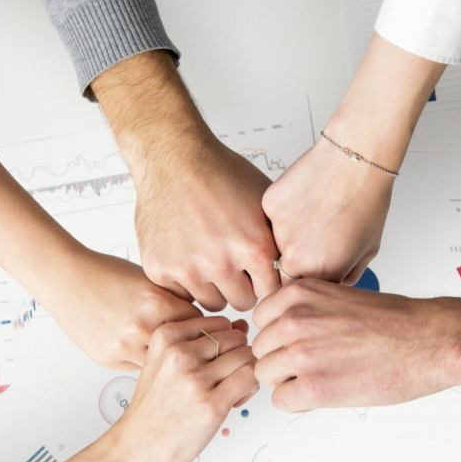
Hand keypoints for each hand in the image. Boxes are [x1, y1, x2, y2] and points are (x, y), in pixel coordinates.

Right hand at [42, 248, 201, 369]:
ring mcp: (124, 346)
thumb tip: (199, 319)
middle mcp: (142, 327)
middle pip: (184, 347)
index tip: (204, 328)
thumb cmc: (105, 273)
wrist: (66, 278)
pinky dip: (143, 359)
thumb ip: (174, 300)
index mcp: (157, 302)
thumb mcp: (149, 279)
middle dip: (188, 345)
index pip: (200, 324)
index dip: (203, 326)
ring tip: (164, 347)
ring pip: (162, 363)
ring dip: (166, 357)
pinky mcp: (109, 359)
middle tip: (189, 343)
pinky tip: (138, 346)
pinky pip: (139, 367)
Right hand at [91, 51, 280, 311]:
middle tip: (234, 265)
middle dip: (242, 287)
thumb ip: (279, 240)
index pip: (272, 292)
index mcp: (254, 246)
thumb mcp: (265, 203)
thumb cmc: (219, 174)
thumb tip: (300, 266)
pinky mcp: (160, 270)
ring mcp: (188, 268)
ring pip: (212, 302)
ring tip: (211, 258)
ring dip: (214, 287)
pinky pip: (182, 294)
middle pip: (243, 302)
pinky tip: (188, 255)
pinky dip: (185, 281)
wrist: (173, 158)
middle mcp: (221, 262)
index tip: (260, 273)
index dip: (267, 282)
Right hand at [106, 316, 258, 461]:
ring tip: (230, 392)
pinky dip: (249, 389)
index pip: (220, 322)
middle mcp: (179, 353)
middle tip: (226, 380)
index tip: (216, 363)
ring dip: (246, 374)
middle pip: (236, 338)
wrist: (137, 449)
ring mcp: (195, 378)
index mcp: (165, 336)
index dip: (226, 342)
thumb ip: (202, 342)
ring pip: (247, 357)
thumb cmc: (154, 409)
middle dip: (238, 357)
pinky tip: (233, 401)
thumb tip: (242, 326)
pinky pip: (250, 378)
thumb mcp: (166, 363)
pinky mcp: (211, 403)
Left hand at [252, 279, 459, 411]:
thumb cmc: (395, 322)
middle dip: (282, 360)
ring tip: (323, 377)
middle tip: (315, 364)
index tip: (298, 343)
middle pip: (260, 350)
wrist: (429, 341)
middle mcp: (294, 320)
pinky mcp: (313, 386)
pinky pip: (280, 401)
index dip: (280, 336)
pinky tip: (325, 392)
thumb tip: (281, 331)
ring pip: (265, 375)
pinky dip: (299, 401)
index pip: (260, 320)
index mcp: (299, 294)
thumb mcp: (338, 296)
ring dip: (288, 381)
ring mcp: (301, 353)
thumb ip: (305, 310)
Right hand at [261, 136, 392, 284]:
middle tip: (316, 238)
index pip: (303, 292)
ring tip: (313, 214)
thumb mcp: (367, 251)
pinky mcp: (269, 206)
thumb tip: (332, 284)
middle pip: (285, 272)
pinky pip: (271, 219)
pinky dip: (285, 213)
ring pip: (275, 244)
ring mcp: (277, 231)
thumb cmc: (367, 200)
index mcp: (320, 273)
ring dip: (289, 236)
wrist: (355, 159)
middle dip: (298, 260)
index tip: (318, 266)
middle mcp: (294, 257)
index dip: (311, 279)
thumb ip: (346, 275)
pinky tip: (305, 199)